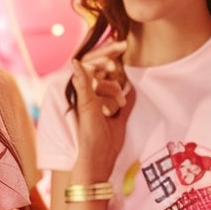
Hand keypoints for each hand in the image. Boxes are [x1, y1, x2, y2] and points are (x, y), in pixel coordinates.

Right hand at [69, 40, 134, 175]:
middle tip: (121, 43)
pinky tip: (78, 63)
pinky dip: (79, 74)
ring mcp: (82, 101)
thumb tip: (132, 90)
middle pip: (93, 66)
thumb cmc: (105, 147)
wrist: (95, 166)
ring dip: (101, 61)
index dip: (109, 56)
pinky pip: (79, 87)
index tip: (122, 46)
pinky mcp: (82, 107)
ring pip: (90, 73)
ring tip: (115, 57)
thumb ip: (125, 105)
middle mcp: (85, 97)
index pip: (100, 71)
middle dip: (107, 52)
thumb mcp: (120, 121)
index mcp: (94, 98)